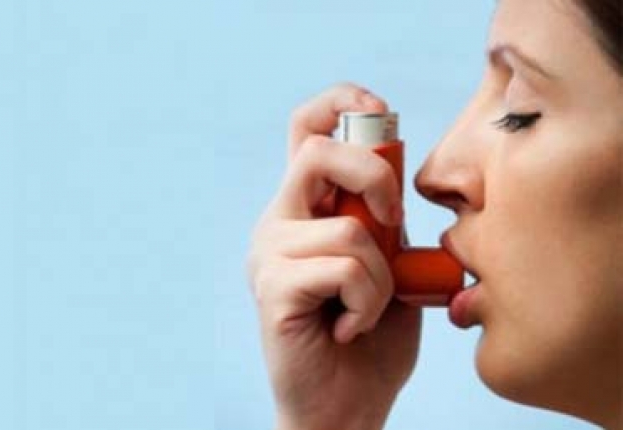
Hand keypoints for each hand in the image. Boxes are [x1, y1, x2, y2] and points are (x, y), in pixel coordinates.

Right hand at [247, 83, 421, 429]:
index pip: (306, 131)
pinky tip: (350, 327)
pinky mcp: (272, 288)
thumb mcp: (389, 268)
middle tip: (392, 224)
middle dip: (374, 177)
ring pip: (348, 229)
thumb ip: (385, 224)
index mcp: (304, 210)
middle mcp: (278, 223)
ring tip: (368, 310)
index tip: (378, 110)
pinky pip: (343, 269)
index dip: (340, 103)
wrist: (345, 406)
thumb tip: (392, 190)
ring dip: (381, 276)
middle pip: (320, 153)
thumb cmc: (371, 339)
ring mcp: (269, 254)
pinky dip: (367, 301)